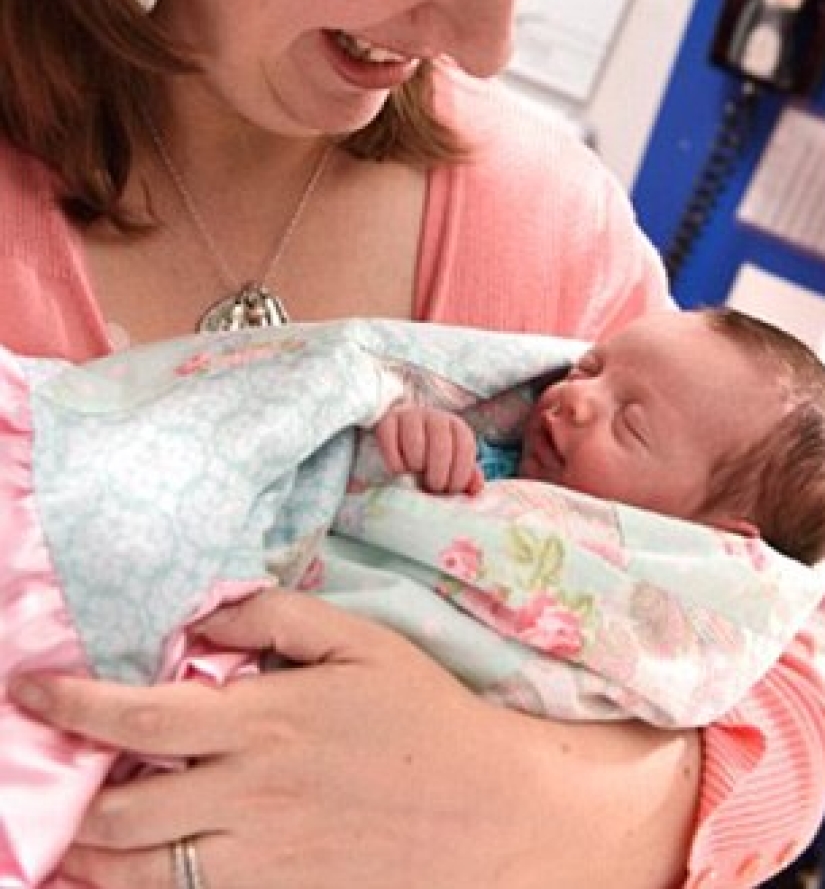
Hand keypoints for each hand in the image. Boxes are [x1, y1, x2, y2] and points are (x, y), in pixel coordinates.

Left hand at [10, 590, 697, 888]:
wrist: (488, 815)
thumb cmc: (425, 717)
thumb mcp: (362, 643)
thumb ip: (278, 618)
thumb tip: (207, 616)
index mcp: (263, 722)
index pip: (138, 719)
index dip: (70, 705)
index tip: (27, 690)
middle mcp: (246, 797)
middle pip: (117, 813)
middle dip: (65, 797)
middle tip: (48, 766)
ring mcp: (259, 860)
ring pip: (138, 873)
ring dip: (86, 854)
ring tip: (66, 832)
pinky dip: (144, 885)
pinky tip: (137, 865)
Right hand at [374, 404, 482, 493]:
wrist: (399, 435)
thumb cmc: (430, 456)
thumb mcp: (451, 465)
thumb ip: (466, 477)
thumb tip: (476, 487)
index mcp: (456, 426)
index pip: (464, 445)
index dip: (460, 472)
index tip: (452, 489)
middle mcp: (435, 417)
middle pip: (441, 444)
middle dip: (438, 473)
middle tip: (433, 487)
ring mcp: (410, 416)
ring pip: (415, 441)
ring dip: (416, 465)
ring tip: (415, 476)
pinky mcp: (386, 421)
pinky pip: (389, 440)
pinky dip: (394, 461)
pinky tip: (398, 471)